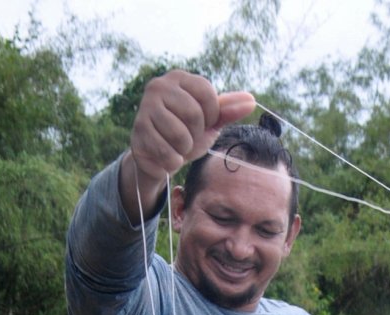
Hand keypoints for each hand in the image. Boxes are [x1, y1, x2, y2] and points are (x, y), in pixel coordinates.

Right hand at [122, 70, 253, 219]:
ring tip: (177, 147)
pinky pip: (167, 153)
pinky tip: (166, 156)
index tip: (204, 123)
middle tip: (188, 137)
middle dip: (196, 134)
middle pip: (194, 115)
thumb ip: (228, 111)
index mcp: (178, 78)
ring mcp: (145, 108)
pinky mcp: (138, 133)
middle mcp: (158, 87)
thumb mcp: (209, 121)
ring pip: (180, 136)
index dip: (211, 116)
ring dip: (184, 150)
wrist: (157, 155)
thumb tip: (251, 100)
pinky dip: (173, 162)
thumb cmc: (186, 132)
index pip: (207, 94)